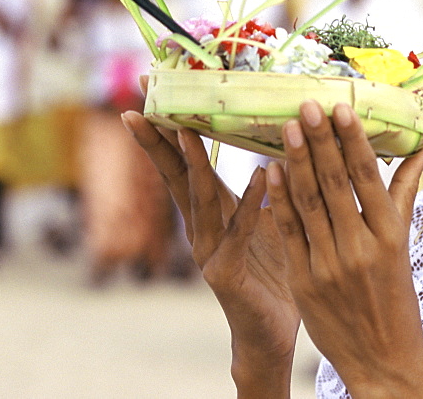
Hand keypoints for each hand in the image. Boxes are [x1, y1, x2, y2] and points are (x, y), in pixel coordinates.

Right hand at [121, 110, 300, 396]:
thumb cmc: (272, 269)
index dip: (165, 126)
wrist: (272, 332)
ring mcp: (208, 251)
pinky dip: (249, 202)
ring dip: (194, 162)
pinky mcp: (226, 273)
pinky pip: (240, 231)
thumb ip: (268, 181)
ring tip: (185, 128)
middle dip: (156, 139)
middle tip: (138, 105)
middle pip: (175, 174)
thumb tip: (283, 133)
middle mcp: (200, 226)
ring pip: (200, 198)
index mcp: (209, 209)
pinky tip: (259, 174)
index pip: (180, 161)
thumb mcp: (268, 216)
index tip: (148, 91)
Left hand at [266, 101, 422, 397]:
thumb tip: (420, 149)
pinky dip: (279, 200)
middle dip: (319, 141)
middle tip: (307, 105)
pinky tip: (271, 170)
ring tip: (286, 127)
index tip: (341, 108)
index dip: (352, 141)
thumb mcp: (402, 245)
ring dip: (296, 161)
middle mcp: (359, 247)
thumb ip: (403, 195)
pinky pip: (288, 231)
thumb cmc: (395, 297)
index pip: (366, 178)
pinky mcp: (303, 280)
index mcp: (389, 235)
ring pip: (308, 203)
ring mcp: (328, 265)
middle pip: (334, 184)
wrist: (382, 359)